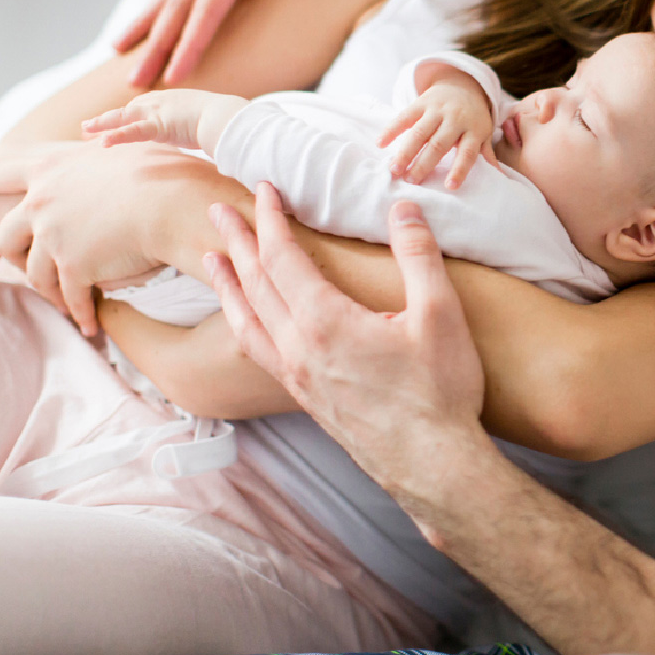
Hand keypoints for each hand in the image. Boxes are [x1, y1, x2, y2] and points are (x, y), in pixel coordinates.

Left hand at [0, 142, 183, 336]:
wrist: (174, 202)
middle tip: (14, 268)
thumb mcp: (121, 149)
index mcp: (51, 166)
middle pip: (6, 236)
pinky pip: (70, 296)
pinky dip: (80, 312)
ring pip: (35, 273)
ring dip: (51, 291)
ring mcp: (54, 235)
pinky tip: (89, 325)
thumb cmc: (164, 171)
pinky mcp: (74, 265)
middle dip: (10, 257)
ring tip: (68, 303)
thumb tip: (97, 138)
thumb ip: (98, 150)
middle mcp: (42, 200)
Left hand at [82, 89, 246, 155]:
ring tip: (85, 131)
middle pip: (127, 111)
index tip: (113, 124)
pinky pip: (133, 132)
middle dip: (107, 120)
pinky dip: (117, 136)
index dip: (125, 117)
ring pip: (122, 118)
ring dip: (102, 124)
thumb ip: (201, 128)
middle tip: (88, 129)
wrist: (230, 117)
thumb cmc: (227, 120)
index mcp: (171, 100)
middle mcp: (161, 102)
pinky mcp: (159, 125)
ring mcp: (158, 111)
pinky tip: (103, 143)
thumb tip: (210, 140)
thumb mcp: (209, 122)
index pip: (142, 108)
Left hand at [205, 184, 486, 496]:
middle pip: (254, 285)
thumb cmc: (440, 392)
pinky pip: (258, 350)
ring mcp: (298, 377)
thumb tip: (404, 208)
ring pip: (246, 322)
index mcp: (325, 322)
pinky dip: (243, 323)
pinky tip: (248, 321)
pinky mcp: (306, 399)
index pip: (283, 258)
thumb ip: (419, 256)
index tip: (263, 189)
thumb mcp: (440, 314)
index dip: (270, 219)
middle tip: (218, 211)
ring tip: (213, 262)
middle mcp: (298, 349)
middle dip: (236, 243)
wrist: (433, 466)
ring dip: (228, 285)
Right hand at [379, 70, 497, 188]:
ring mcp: (438, 109)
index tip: (450, 186)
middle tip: (411, 181)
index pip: (468, 152)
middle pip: (439, 143)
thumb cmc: (472, 118)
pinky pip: (405, 116)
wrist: (462, 84)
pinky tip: (380, 144)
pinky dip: (392, 129)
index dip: (460, 169)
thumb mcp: (483, 133)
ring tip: (394, 169)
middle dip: (424, 163)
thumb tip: (500, 177)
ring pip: (420, 131)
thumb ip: (486, 153)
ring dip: (405, 151)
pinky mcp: (422, 102)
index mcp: (474, 129)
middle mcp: (456, 118)